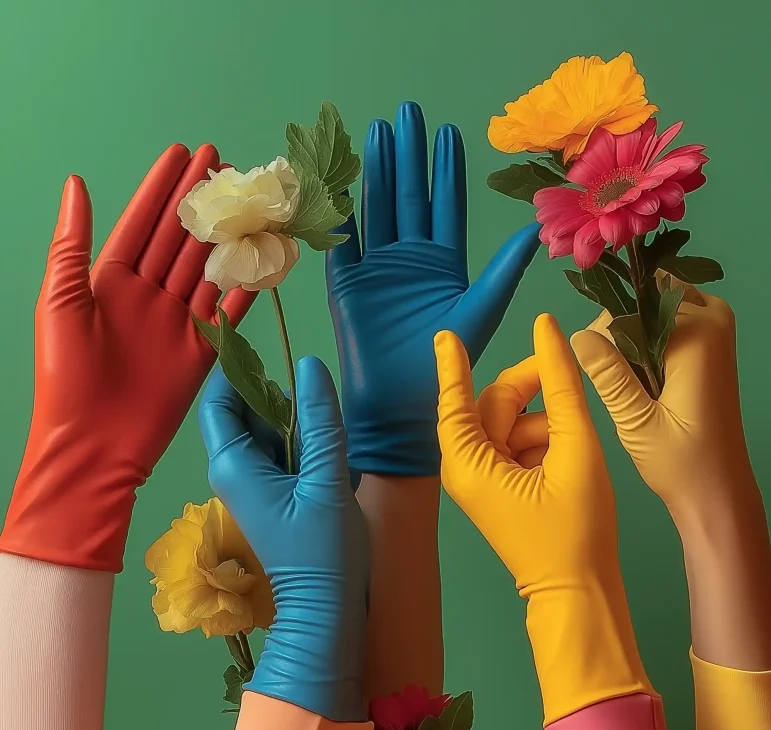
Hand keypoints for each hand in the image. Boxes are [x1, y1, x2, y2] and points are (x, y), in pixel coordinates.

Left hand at [1, 145, 254, 571]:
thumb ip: (72, 244)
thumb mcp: (60, 302)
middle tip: (222, 161)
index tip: (182, 153)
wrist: (94, 445)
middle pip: (178, 239)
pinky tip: (264, 255)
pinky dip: (247, 284)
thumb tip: (76, 185)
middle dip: (199, 200)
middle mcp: (147, 297)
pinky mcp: (202, 351)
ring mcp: (176, 323)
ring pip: (206, 267)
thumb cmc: (67, 376)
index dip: (161, 188)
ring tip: (247, 197)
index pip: (141, 223)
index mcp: (109, 282)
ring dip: (226, 233)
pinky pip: (228, 310)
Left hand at [199, 358, 368, 722]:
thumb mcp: (326, 478)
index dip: (237, 370)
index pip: (219, 401)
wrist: (327, 609)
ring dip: (299, 426)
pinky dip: (305, 448)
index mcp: (233, 463)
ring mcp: (253, 485)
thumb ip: (319, 420)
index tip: (268, 348)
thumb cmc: (322, 549)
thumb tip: (308, 365)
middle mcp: (234, 471)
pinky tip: (332, 462)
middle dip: (281, 401)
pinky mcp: (273, 497)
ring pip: (269, 433)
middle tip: (317, 408)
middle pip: (247, 413)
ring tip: (329, 440)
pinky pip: (283, 455)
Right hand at [326, 101, 539, 475]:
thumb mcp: (482, 311)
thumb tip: (536, 229)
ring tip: (378, 131)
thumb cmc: (447, 364)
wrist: (403, 406)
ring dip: (376, 171)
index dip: (445, 170)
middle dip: (408, 155)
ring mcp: (376, 270)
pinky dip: (341, 214)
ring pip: (376, 209)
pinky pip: (344, 242)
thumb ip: (503, 270)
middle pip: (408, 196)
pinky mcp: (347, 285)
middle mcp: (409, 260)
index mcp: (443, 263)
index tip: (447, 131)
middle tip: (407, 113)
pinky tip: (341, 181)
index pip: (445, 205)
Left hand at [435, 315, 649, 722]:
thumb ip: (562, 385)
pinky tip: (565, 464)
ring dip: (544, 424)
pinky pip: (517, 444)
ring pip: (511, 423)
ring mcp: (483, 478)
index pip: (455, 401)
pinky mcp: (500, 485)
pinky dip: (543, 442)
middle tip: (566, 375)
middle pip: (492, 405)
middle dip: (531, 391)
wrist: (579, 589)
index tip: (446, 333)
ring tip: (572, 452)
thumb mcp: (575, 448)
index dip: (454, 365)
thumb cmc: (576, 528)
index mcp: (469, 463)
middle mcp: (466, 468)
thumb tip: (548, 330)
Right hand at [570, 288, 746, 525]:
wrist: (718, 490)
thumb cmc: (681, 463)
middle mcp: (713, 320)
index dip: (606, 327)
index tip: (593, 363)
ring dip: (632, 334)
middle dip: (620, 326)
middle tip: (609, 375)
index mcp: (699, 334)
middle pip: (647, 296)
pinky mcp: (711, 343)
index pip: (635, 302)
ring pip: (655, 306)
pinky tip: (639, 378)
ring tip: (626, 380)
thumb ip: (608, 375)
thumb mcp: (636, 421)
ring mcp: (716, 329)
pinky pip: (668, 321)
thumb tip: (577, 334)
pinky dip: (647, 341)